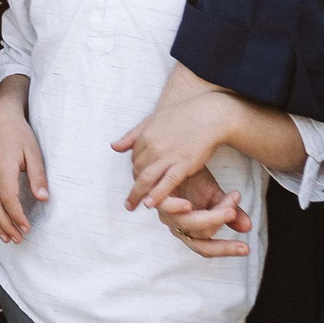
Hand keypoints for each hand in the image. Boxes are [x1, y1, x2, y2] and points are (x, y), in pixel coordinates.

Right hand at [0, 84, 47, 242]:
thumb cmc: (18, 133)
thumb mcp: (33, 151)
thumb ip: (38, 175)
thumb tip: (44, 199)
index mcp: (3, 166)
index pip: (8, 198)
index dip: (16, 216)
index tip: (27, 228)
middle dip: (6, 225)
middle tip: (18, 239)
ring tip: (6, 237)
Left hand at [112, 90, 237, 211]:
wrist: (209, 116)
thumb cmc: (182, 116)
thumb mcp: (153, 120)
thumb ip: (132, 135)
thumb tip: (114, 146)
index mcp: (145, 135)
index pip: (134, 158)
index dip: (136, 169)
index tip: (138, 178)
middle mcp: (153, 146)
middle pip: (139, 170)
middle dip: (136, 183)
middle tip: (134, 196)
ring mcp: (168, 156)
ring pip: (147, 178)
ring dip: (137, 194)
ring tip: (132, 206)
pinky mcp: (184, 164)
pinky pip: (167, 182)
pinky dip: (157, 195)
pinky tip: (150, 204)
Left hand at [155, 173, 253, 256]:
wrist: (172, 156)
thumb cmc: (193, 179)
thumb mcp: (215, 196)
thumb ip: (229, 212)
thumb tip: (248, 227)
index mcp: (190, 229)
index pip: (207, 247)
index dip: (226, 249)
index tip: (247, 249)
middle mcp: (176, 225)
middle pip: (199, 236)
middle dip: (218, 225)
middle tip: (234, 214)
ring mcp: (165, 212)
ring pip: (186, 223)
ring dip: (208, 217)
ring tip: (228, 209)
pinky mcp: (155, 195)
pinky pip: (164, 206)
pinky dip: (175, 208)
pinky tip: (188, 205)